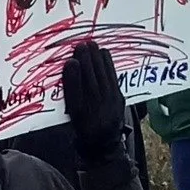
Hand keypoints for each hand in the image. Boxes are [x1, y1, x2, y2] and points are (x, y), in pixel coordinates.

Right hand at [62, 40, 125, 158]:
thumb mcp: (72, 114)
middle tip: (80, 45)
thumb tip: (70, 66)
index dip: (73, 75)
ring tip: (91, 44)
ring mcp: (110, 102)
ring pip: (103, 76)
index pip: (75, 91)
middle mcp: (96, 107)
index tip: (70, 61)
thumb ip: (70, 93)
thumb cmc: (83, 126)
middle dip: (86, 61)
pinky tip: (103, 53)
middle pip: (91, 79)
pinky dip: (107, 63)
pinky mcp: (119, 98)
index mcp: (80, 113)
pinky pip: (112, 77)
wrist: (104, 144)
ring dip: (97, 58)